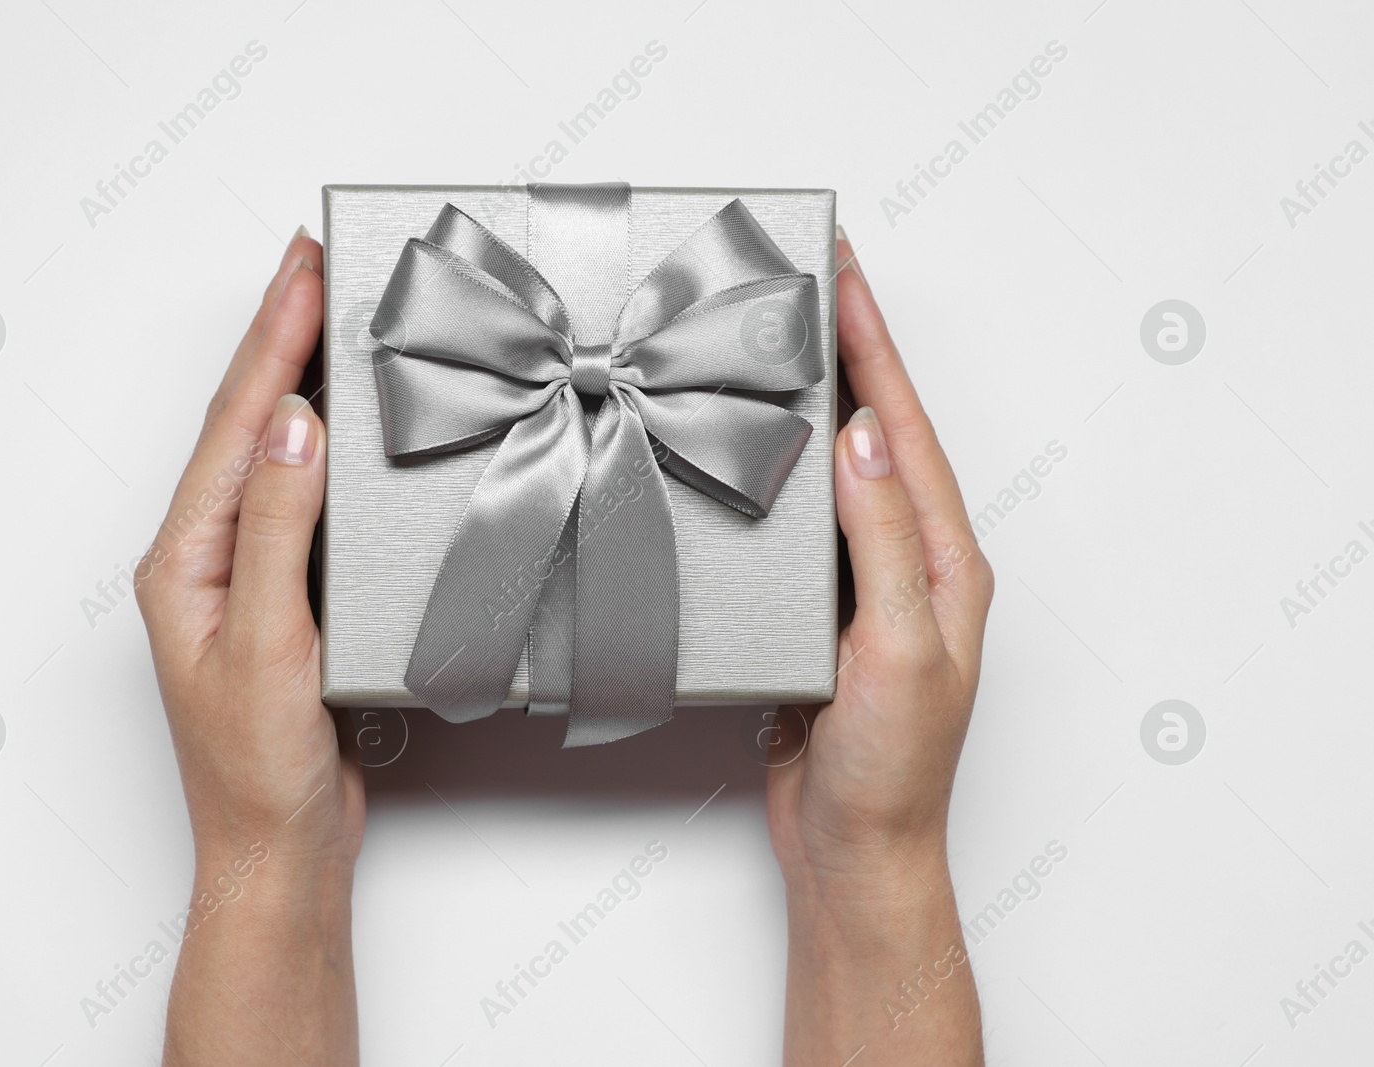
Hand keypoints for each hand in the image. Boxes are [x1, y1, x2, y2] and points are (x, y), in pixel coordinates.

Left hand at [136, 228, 361, 1064]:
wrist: (279, 852)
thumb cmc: (258, 772)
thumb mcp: (264, 646)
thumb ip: (277, 534)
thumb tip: (293, 430)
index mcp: (185, 559)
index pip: (236, 426)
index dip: (272, 340)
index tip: (304, 269)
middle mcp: (208, 557)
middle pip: (247, 423)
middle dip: (280, 336)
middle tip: (315, 261)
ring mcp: (247, 575)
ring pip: (276, 453)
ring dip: (301, 377)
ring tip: (331, 314)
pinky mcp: (288, 597)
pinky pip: (307, 499)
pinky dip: (330, 445)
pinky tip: (352, 423)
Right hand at [768, 235, 992, 1064]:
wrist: (854, 851)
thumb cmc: (893, 768)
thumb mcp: (899, 646)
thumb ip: (883, 540)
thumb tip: (866, 437)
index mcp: (943, 560)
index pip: (905, 428)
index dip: (873, 347)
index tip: (841, 277)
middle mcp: (908, 562)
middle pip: (876, 432)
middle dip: (845, 351)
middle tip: (806, 283)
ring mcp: (862, 586)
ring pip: (832, 471)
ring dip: (806, 403)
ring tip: (771, 342)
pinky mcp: (818, 614)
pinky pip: (797, 522)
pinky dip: (771, 473)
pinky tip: (743, 453)